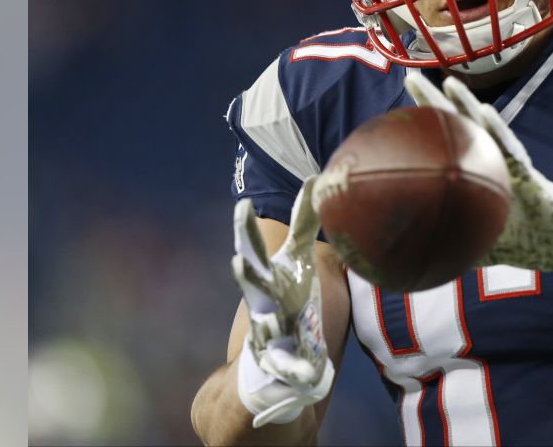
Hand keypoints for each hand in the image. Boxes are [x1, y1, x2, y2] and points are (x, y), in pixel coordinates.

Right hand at [230, 178, 335, 426]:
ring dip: (264, 326)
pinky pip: (291, 369)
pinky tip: (310, 373)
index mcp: (269, 279)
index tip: (242, 205)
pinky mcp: (285, 365)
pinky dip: (298, 371)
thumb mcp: (298, 260)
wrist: (272, 362)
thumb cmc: (287, 299)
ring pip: (264, 330)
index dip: (245, 229)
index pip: (254, 250)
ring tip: (266, 323)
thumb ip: (303, 223)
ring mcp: (270, 336)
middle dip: (246, 274)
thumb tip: (314, 180)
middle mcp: (264, 305)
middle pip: (253, 287)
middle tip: (238, 261)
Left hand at [405, 71, 552, 278]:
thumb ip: (451, 245)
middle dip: (434, 101)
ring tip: (446, 81)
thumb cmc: (522, 242)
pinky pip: (510, 148)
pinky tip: (484, 110)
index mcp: (475, 174)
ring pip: (483, 127)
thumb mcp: (478, 246)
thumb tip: (410, 260)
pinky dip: (498, 129)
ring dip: (465, 104)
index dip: (422, 126)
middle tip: (409, 78)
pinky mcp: (529, 173)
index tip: (395, 110)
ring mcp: (509, 164)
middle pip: (457, 125)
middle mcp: (490, 162)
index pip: (444, 144)